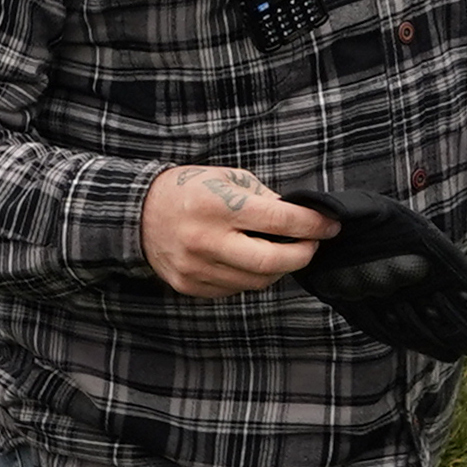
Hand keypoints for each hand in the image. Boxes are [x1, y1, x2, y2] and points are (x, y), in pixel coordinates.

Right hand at [141, 162, 335, 296]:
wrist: (136, 213)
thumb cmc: (186, 190)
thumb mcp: (226, 178)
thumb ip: (264, 198)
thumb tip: (300, 219)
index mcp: (218, 205)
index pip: (280, 220)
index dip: (313, 225)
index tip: (330, 225)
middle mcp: (206, 239)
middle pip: (273, 262)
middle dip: (303, 254)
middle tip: (312, 244)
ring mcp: (197, 267)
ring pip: (257, 281)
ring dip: (279, 268)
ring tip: (281, 251)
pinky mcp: (190, 285)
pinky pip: (235, 289)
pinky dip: (251, 277)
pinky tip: (249, 261)